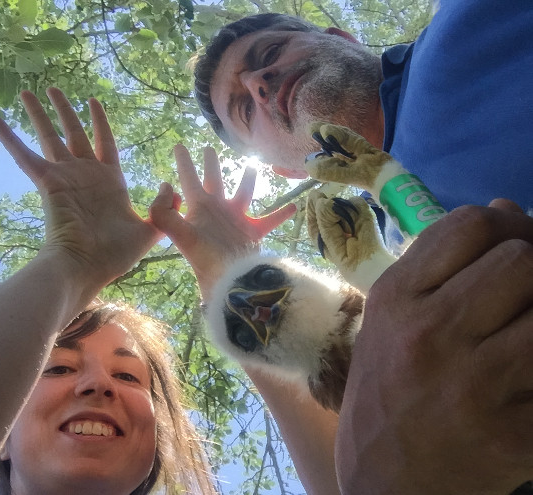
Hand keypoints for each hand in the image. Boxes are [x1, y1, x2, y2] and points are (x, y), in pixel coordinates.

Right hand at [0, 88, 160, 284]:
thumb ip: (163, 207)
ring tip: (27, 91)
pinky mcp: (47, 183)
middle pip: (74, 131)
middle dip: (64, 110)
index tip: (93, 101)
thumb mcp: (150, 230)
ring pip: (49, 136)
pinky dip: (7, 137)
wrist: (88, 267)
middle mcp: (85, 174)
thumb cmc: (117, 254)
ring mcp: (65, 177)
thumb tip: (170, 187)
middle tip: (54, 89)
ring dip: (38, 113)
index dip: (99, 122)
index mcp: (109, 181)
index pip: (104, 141)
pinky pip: (24, 155)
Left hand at [149, 145, 295, 299]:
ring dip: (247, 180)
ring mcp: (236, 219)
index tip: (179, 146)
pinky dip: (281, 214)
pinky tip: (293, 206)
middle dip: (210, 164)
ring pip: (243, 193)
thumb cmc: (205, 260)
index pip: (188, 179)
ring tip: (252, 166)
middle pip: (213, 180)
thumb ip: (164, 213)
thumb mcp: (180, 235)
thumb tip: (165, 185)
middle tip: (209, 148)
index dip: (184, 162)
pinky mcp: (252, 231)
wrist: (230, 280)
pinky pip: (269, 220)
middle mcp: (217, 210)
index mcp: (199, 208)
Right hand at [336, 201, 532, 493]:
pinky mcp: (514, 433)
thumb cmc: (386, 390)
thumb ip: (440, 263)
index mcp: (396, 299)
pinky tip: (525, 381)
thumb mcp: (391, 320)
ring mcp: (473, 383)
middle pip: (521, 260)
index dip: (501, 231)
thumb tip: (507, 209)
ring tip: (521, 339)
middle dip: (529, 274)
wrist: (384, 479)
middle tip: (516, 304)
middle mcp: (429, 333)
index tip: (500, 256)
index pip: (470, 225)